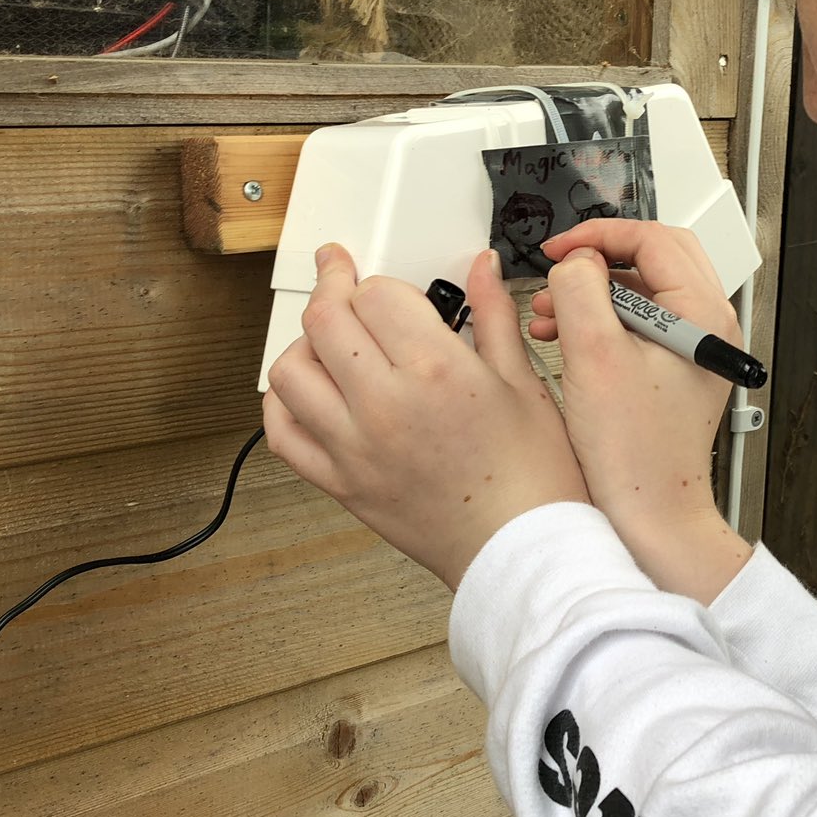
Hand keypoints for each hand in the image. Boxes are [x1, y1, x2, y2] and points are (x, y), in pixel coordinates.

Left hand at [264, 245, 588, 588]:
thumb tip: (481, 266)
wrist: (523, 549)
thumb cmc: (534, 477)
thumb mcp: (525, 381)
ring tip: (330, 340)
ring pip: (289, 372)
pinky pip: (283, 435)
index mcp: (437, 371)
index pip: (376, 295)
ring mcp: (355, 447)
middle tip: (341, 278)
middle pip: (324, 320)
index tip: (390, 287)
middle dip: (331, 286)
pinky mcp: (341, 483)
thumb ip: (494, 315)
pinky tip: (308, 392)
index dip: (382, 282)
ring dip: (303, 344)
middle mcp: (386, 405)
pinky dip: (282, 405)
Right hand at [530, 222, 754, 603]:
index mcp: (702, 315)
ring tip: (547, 314)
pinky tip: (561, 338)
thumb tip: (576, 261)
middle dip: (597, 261)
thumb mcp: (593, 354)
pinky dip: (599, 322)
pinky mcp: (676, 373)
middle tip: (558, 268)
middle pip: (653, 259)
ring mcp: (694, 352)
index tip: (558, 249)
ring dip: (592, 294)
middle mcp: (708, 329)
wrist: (650, 516)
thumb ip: (581, 289)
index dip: (598, 236)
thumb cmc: (633, 452)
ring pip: (642, 292)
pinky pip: (638, 326)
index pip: (653, 239)